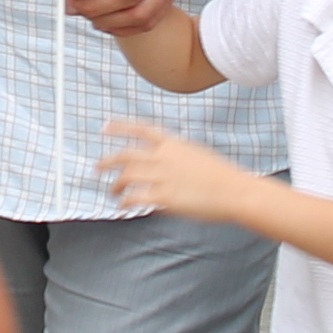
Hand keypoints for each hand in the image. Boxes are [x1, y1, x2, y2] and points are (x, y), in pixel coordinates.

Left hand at [100, 118, 254, 220]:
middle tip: (97, 167)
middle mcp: (164, 157)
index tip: (105, 128)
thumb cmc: (222, 175)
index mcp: (173, 143)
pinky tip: (123, 205)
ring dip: (116, 184)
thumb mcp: (197, 155)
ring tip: (112, 191)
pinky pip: (136, 197)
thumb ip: (176, 157)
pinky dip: (126, 201)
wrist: (235, 190)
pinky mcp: (164, 196)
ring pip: (127, 176)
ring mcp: (162, 176)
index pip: (141, 130)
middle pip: (126, 155)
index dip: (120, 127)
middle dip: (108, 161)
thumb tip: (162, 166)